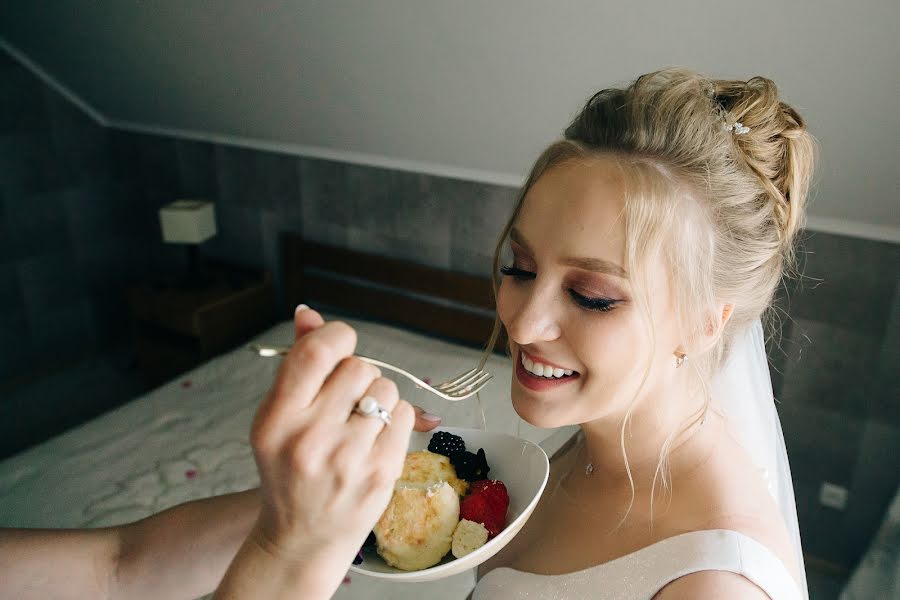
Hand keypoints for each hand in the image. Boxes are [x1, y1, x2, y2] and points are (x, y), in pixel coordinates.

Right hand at [245, 307, 414, 587]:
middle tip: (345, 400)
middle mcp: (310, 438)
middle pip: (359, 367)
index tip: (341, 344)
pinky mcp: (381, 472)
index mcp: (276, 419)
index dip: (337, 336)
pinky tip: (374, 440)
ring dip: (378, 398)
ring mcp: (348, 458)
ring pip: (386, 389)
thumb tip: (309, 313)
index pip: (317, 352)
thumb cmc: (288, 471)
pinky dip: (395, 419)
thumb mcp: (277, 418)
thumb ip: (297, 364)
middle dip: (358, 375)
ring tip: (359, 424)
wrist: (301, 539)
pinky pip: (405, 415)